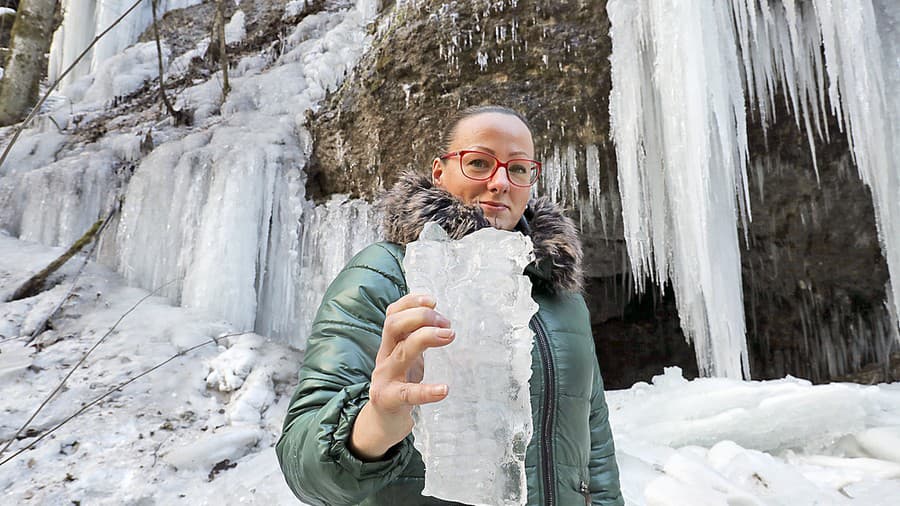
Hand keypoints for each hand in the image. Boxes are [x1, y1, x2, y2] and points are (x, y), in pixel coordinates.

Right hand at [349, 293, 454, 459]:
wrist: (381, 422)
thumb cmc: (399, 385)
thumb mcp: (406, 357)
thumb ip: (415, 338)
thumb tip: (438, 317)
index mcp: (390, 345)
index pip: (392, 314)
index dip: (410, 302)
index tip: (433, 300)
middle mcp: (385, 356)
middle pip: (394, 325)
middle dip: (420, 317)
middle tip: (446, 323)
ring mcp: (385, 378)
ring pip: (402, 351)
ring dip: (426, 338)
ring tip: (449, 335)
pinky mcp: (390, 400)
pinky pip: (408, 394)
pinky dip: (427, 391)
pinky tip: (444, 389)